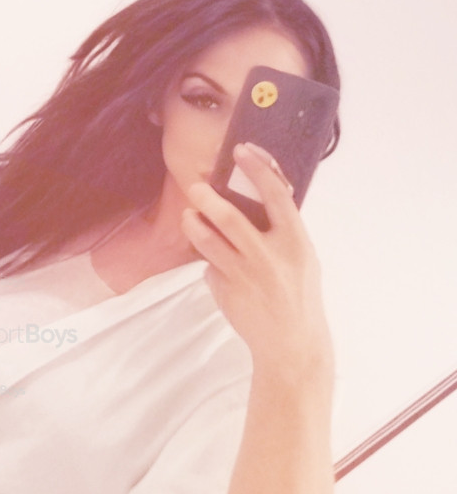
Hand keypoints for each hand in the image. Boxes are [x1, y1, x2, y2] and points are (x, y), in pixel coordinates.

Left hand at [180, 143, 332, 377]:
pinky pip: (210, 266)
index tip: (242, 151)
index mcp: (295, 240)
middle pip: (229, 217)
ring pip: (207, 240)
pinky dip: (209, 260)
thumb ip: (282, 230)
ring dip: (193, 224)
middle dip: (207, 197)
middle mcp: (268, 255)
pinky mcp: (224, 290)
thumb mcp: (303, 257)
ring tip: (189, 216)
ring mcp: (243, 273)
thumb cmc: (299, 295)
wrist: (290, 342)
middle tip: (194, 186)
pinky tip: (217, 264)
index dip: (258, 168)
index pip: (276, 194)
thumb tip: (260, 199)